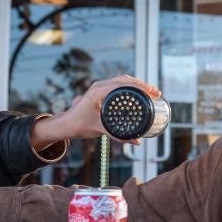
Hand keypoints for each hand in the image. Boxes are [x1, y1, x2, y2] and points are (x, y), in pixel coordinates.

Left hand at [31, 75, 161, 145]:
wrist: (65, 124)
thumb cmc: (79, 126)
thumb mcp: (101, 130)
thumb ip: (119, 136)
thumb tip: (137, 142)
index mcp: (99, 91)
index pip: (123, 84)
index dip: (140, 87)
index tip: (152, 92)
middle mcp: (99, 86)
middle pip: (125, 79)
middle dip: (142, 84)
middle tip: (155, 93)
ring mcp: (98, 86)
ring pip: (121, 79)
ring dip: (136, 83)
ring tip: (150, 91)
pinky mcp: (99, 90)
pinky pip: (116, 83)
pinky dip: (128, 85)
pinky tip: (137, 91)